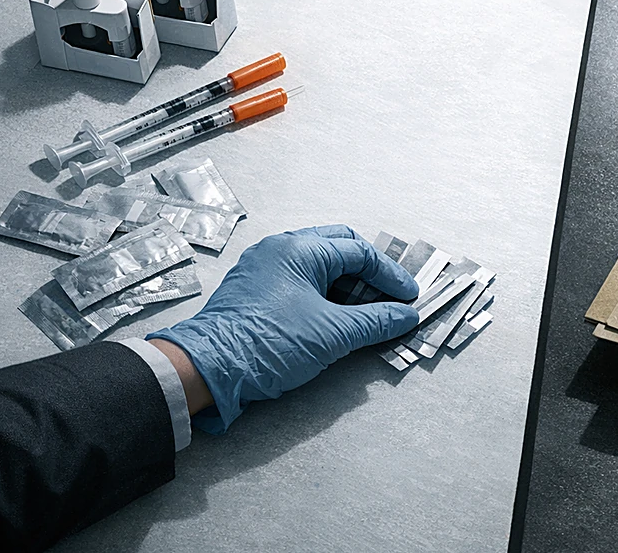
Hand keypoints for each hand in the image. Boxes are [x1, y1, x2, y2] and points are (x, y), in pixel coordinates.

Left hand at [147, 225, 419, 432]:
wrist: (209, 368)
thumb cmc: (268, 343)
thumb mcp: (333, 334)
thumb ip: (375, 321)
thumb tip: (405, 316)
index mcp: (300, 248)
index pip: (360, 253)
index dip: (391, 276)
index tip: (409, 299)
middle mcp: (280, 249)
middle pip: (339, 249)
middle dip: (369, 274)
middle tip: (390, 298)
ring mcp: (264, 268)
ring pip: (318, 266)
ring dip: (347, 286)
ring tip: (366, 313)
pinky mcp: (254, 290)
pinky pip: (299, 281)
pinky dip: (324, 294)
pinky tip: (335, 317)